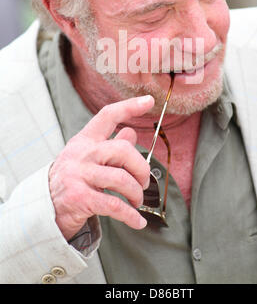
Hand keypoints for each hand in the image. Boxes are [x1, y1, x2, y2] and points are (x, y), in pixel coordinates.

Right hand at [49, 95, 153, 240]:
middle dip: (141, 168)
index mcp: (84, 140)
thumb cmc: (72, 179)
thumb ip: (111, 146)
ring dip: (137, 193)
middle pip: (123, 151)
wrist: (43, 208)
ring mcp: (79, 176)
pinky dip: (131, 215)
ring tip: (137, 200)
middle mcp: (81, 154)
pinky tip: (138, 221)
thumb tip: (132, 131)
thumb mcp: (88, 157)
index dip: (129, 107)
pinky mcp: (80, 199)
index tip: (149, 101)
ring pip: (122, 179)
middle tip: (144, 181)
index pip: (108, 116)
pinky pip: (115, 205)